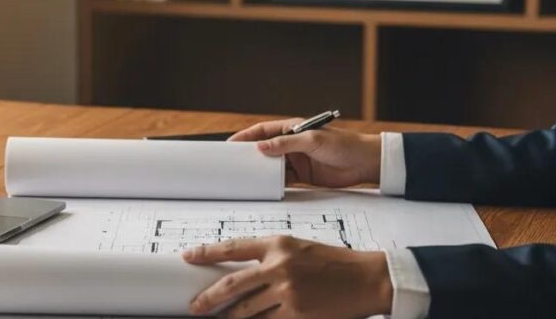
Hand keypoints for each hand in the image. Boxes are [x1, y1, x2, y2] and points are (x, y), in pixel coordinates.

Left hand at [183, 236, 392, 318]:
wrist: (367, 279)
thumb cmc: (332, 263)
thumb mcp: (297, 248)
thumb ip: (268, 256)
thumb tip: (237, 271)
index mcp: (278, 244)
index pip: (233, 247)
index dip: (206, 252)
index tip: (189, 256)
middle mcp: (280, 266)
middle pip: (232, 285)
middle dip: (209, 297)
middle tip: (195, 306)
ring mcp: (288, 293)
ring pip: (246, 310)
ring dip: (230, 317)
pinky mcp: (297, 315)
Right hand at [229, 118, 380, 186]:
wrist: (365, 163)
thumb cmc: (343, 144)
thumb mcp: (312, 140)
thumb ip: (286, 143)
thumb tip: (260, 147)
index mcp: (292, 129)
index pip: (262, 131)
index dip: (245, 137)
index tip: (230, 144)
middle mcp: (291, 144)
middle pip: (264, 149)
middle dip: (248, 156)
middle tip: (232, 164)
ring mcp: (296, 160)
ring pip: (271, 166)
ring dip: (260, 172)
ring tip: (244, 178)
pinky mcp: (303, 176)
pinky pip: (282, 180)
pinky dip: (273, 184)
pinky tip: (264, 188)